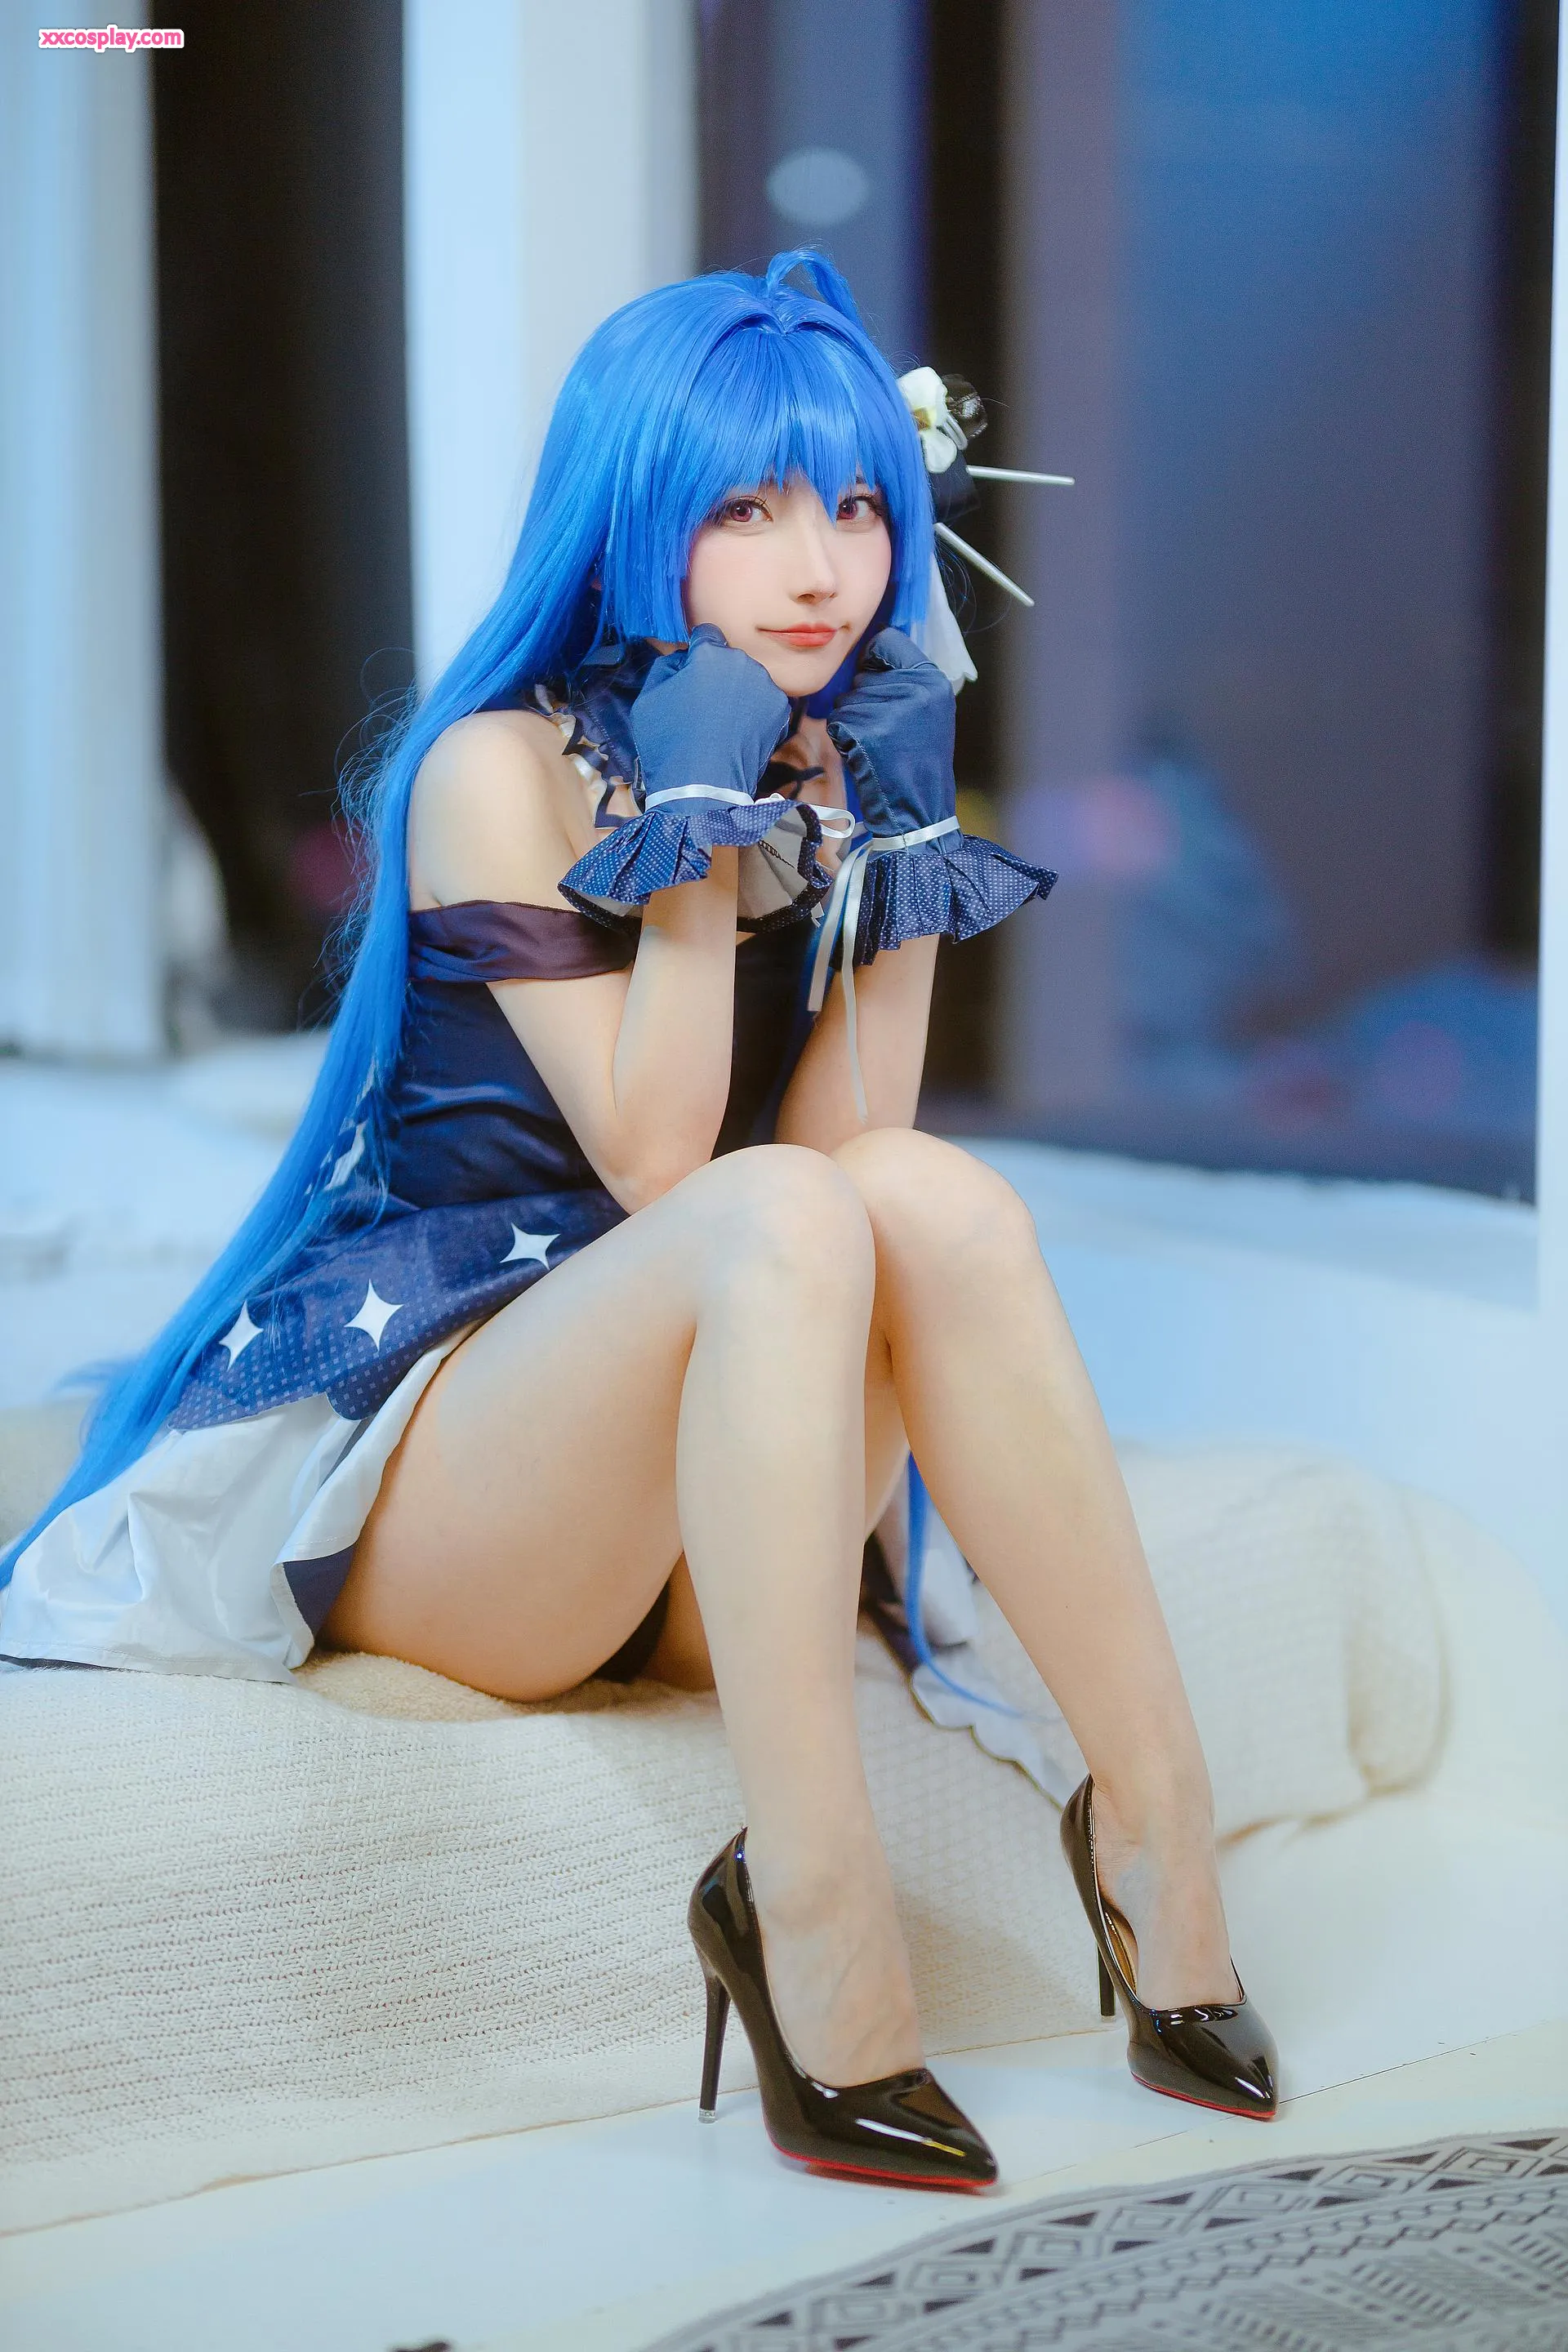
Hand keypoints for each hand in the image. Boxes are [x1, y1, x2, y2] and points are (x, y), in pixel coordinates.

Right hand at [630, 623, 792, 808]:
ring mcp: (765, 687)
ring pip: (748, 679)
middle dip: (717, 673)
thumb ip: (667, 666)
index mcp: (710, 655)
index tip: (692, 671)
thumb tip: (683, 658)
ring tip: (723, 721)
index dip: (696, 652)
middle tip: (704, 704)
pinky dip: (754, 711)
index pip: (706, 635)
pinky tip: (739, 731)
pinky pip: (764, 700)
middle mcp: (743, 663)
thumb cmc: (669, 743)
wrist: (702, 787)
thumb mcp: (648, 698)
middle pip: (729, 659)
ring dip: (738, 691)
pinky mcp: (779, 710)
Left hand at [824, 628, 955, 837]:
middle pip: (862, 675)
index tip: (878, 682)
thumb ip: (904, 680)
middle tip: (886, 733)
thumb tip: (869, 656)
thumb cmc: (918, 762)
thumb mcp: (928, 711)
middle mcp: (914, 688)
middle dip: (864, 702)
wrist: (919, 809)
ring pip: (846, 699)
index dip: (875, 660)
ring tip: (877, 746)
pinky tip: (865, 755)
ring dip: (852, 722)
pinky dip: (843, 738)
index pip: (888, 639)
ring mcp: (890, 708)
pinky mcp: (867, 729)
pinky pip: (836, 720)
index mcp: (932, 679)